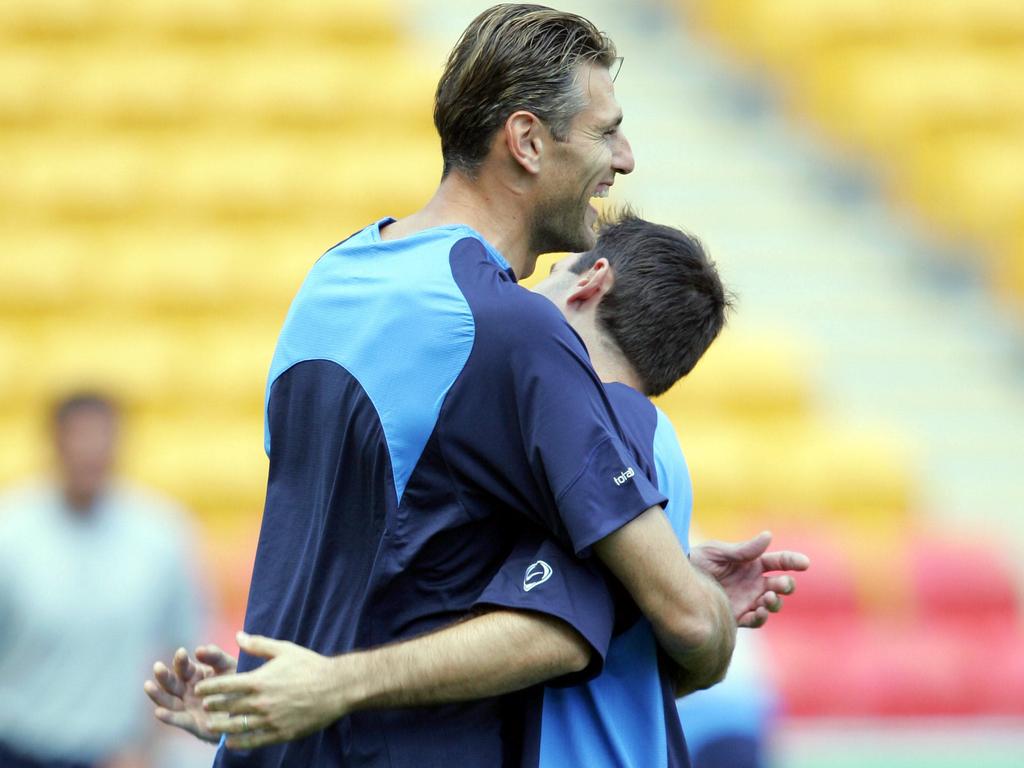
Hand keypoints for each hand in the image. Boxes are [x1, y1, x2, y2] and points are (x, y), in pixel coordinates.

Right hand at [144, 644, 237, 742]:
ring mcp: (188, 707)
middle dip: (164, 675)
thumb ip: (215, 656)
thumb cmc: (237, 683)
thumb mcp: (228, 666)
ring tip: (148, 686)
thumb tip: (199, 649)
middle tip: (158, 667)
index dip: (181, 660)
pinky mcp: (193, 724)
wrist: (248, 709)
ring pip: (169, 701)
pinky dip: (168, 717)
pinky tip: (158, 712)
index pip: (184, 667)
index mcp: (195, 675)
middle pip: (172, 682)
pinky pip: (178, 720)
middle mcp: (187, 690)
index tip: (182, 652)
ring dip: (157, 694)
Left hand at [195, 631, 348, 749]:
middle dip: (213, 706)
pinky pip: (254, 740)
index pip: (226, 685)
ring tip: (210, 725)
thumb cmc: (310, 665)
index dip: (209, 687)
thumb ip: (258, 644)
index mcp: (259, 680)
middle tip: (203, 706)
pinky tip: (231, 742)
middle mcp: (261, 702)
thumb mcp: (284, 650)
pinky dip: (240, 742)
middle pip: (228, 707)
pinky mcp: (281, 733)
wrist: (336, 687)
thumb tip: (238, 635)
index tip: (199, 688)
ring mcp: (270, 720)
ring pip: (238, 726)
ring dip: (221, 726)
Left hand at [690, 531, 809, 628]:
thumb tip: (768, 536)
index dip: (793, 561)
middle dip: (786, 585)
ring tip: (766, 598)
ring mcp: (749, 600)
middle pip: (781, 586)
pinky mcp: (739, 616)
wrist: (677, 582)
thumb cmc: (698, 560)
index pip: (779, 562)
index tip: (804, 563)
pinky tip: (757, 612)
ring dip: (775, 602)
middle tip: (781, 584)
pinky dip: (760, 617)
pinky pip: (756, 620)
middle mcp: (755, 583)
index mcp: (753, 563)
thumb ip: (744, 550)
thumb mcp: (718, 552)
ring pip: (773, 604)